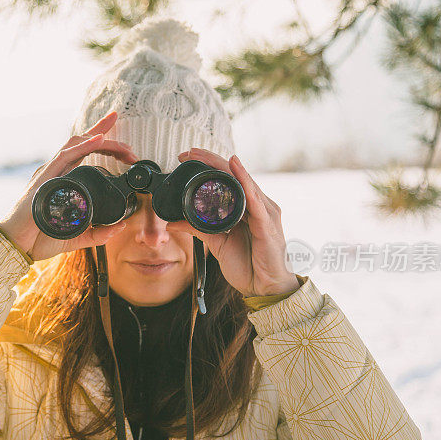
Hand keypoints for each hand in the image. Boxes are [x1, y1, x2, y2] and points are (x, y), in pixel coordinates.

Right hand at [0, 111, 139, 261]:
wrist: (17, 245)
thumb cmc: (38, 238)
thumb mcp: (76, 237)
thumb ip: (97, 233)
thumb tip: (119, 227)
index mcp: (62, 179)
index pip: (82, 152)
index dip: (99, 138)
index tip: (119, 134)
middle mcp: (56, 171)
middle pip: (80, 141)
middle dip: (105, 134)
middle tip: (130, 147)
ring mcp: (49, 172)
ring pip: (76, 144)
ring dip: (101, 140)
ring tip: (123, 147)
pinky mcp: (44, 178)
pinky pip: (65, 156)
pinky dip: (83, 146)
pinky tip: (99, 140)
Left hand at [167, 147, 298, 296]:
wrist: (265, 288)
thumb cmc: (248, 265)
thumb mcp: (216, 243)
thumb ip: (197, 228)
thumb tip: (173, 220)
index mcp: (247, 208)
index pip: (228, 179)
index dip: (208, 166)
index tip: (185, 157)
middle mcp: (258, 205)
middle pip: (234, 175)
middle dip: (211, 161)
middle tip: (188, 151)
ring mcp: (265, 212)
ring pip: (243, 182)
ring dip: (222, 166)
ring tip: (203, 155)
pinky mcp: (267, 224)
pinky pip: (255, 199)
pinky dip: (245, 181)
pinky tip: (235, 168)